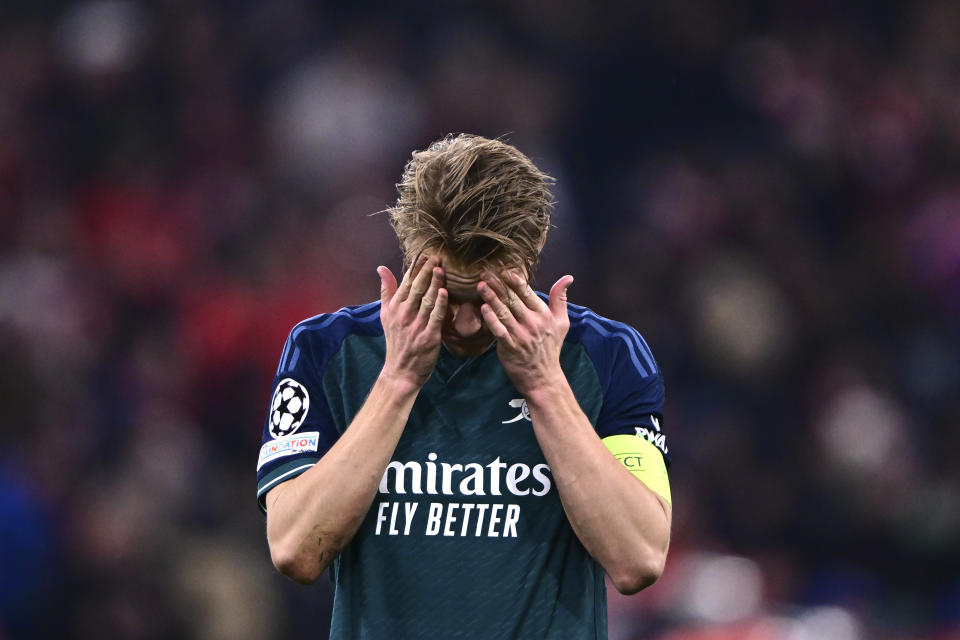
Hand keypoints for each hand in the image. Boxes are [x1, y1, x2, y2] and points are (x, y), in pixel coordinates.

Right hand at [377, 256, 447, 393]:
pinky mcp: (429, 337)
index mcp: (395, 308)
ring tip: (441, 268)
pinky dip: (440, 304)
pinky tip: (444, 292)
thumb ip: (386, 291)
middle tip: (436, 256)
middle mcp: (404, 315)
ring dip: (434, 283)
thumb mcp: (386, 315)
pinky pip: (435, 317)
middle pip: (417, 288)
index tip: (424, 253)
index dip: (415, 267)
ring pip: (427, 300)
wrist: (400, 371)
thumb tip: (381, 268)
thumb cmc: (396, 341)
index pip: (406, 282)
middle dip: (426, 270)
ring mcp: (416, 326)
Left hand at [478, 269, 573, 395]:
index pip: (528, 293)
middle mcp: (533, 323)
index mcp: (544, 315)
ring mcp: (521, 335)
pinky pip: (498, 330)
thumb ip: (560, 299)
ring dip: (491, 298)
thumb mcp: (562, 322)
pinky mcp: (510, 347)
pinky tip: (483, 308)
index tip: (504, 270)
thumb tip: (568, 278)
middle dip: (498, 284)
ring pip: (504, 312)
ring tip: (480, 285)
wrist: (543, 377)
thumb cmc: (550, 347)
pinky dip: (491, 319)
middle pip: (512, 299)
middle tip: (484, 272)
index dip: (515, 281)